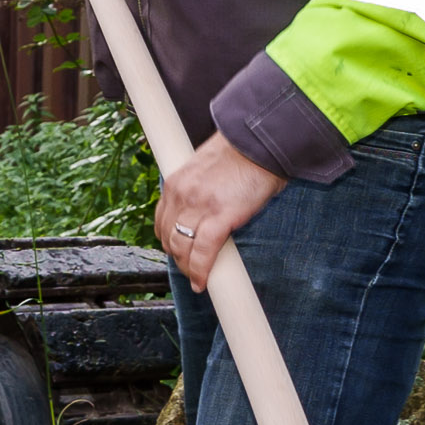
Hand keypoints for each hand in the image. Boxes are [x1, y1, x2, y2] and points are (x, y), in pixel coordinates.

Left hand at [156, 134, 287, 290]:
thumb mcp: (210, 170)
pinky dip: (201, 271)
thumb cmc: (244, 154)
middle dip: (178, 257)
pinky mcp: (220, 216)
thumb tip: (207, 214)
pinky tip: (202, 283)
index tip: (177, 251)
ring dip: (188, 267)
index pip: (162, 220)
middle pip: (168, 237)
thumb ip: (201, 190)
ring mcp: (198, 206)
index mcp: (176, 183)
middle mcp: (181, 195)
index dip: (169, 240)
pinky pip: (203, 252)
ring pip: (182, 248)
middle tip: (191, 268)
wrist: (261, 141)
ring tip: (197, 277)